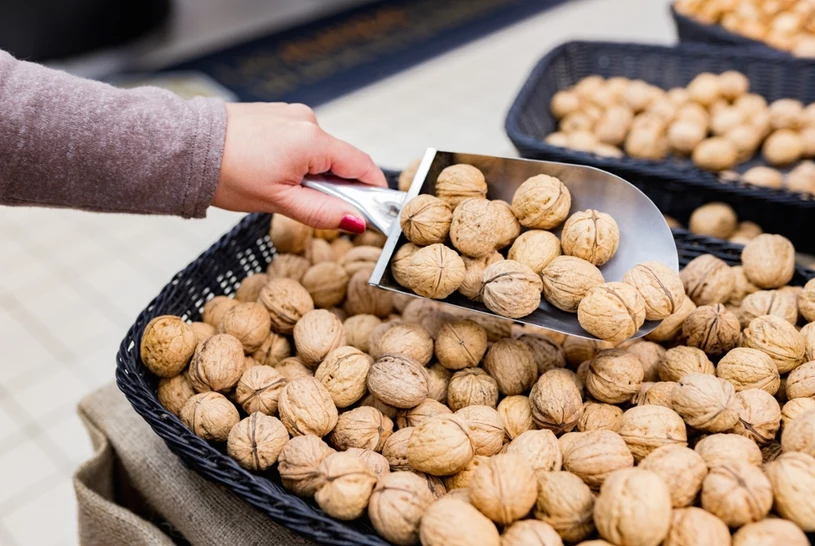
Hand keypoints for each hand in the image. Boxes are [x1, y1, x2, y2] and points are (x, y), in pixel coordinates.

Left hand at [212, 102, 385, 232]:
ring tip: (283, 190)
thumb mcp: (279, 201)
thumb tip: (355, 222)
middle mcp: (307, 121)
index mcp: (313, 141)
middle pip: (341, 159)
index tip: (375, 211)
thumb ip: (322, 212)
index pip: (361, 165)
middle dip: (337, 185)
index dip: (372, 190)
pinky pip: (300, 141)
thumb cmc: (227, 172)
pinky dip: (298, 160)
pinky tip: (274, 173)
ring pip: (319, 152)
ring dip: (314, 173)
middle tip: (318, 209)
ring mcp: (291, 115)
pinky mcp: (276, 115)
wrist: (187, 147)